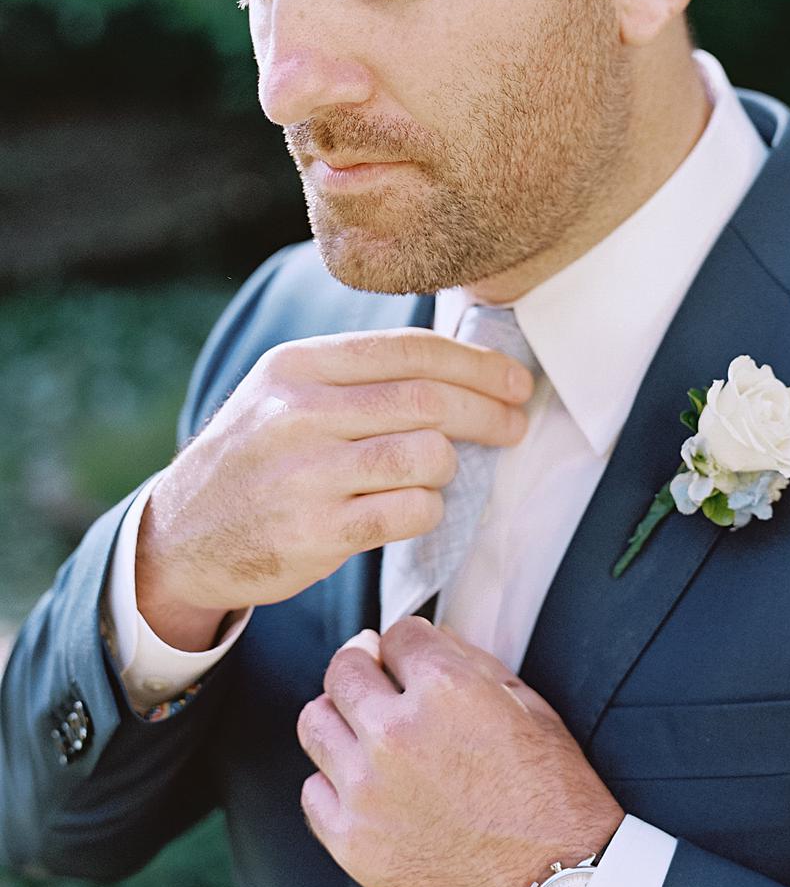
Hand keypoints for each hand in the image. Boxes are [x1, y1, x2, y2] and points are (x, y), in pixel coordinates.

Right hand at [135, 329, 533, 647]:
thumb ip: (358, 376)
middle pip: (429, 399)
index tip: (513, 380)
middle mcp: (300, 411)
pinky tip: (416, 508)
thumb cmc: (255, 460)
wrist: (179, 536)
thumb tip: (462, 366)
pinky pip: (411, 511)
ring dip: (450, 466)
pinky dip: (428, 509)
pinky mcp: (316, 532)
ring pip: (427, 455)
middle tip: (515, 424)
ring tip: (437, 474)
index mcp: (299, 366)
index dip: (476, 364)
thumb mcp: (284, 394)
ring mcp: (306, 473)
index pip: (410, 350)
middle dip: (489, 411)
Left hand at [297, 616, 624, 886]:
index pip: (397, 633)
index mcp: (447, 689)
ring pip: (314, 723)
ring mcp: (367, 790)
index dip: (409, 643)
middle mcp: (396, 733)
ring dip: (340, 718)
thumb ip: (472, 664)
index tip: (411, 658)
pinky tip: (366, 788)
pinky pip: (313, 792)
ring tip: (365, 733)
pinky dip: (334, 783)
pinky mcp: (352, 843)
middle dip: (365, 667)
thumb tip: (431, 642)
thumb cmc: (554, 798)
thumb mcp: (530, 707)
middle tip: (380, 682)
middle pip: (344, 669)